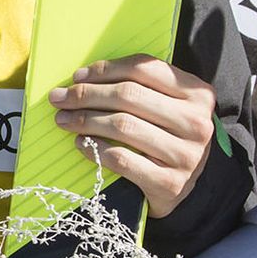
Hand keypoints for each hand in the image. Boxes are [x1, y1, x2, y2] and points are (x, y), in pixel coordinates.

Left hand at [50, 56, 217, 215]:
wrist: (186, 189)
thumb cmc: (168, 138)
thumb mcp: (168, 107)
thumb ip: (141, 87)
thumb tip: (83, 79)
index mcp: (197, 93)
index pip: (144, 69)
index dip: (106, 69)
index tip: (77, 76)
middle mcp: (196, 122)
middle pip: (129, 95)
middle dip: (87, 94)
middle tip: (60, 98)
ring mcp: (185, 154)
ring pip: (123, 125)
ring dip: (85, 120)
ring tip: (64, 120)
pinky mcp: (169, 183)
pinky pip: (122, 159)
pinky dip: (95, 148)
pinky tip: (80, 143)